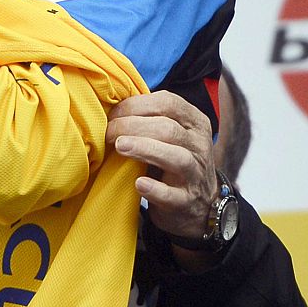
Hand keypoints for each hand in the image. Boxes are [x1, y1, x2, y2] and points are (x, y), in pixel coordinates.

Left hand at [105, 91, 220, 267]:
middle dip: (133, 126)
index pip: (169, 103)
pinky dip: (155, 190)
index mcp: (194, 122)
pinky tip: (138, 183)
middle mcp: (199, 145)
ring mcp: (195, 174)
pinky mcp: (186, 201)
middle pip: (168, 129)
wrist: (198, 203)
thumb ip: (148, 118)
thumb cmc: (172, 160)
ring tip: (120, 146)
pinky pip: (173, 195)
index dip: (136, 105)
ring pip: (176, 157)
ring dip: (146, 149)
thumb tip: (109, 104)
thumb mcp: (169, 134)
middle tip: (108, 133)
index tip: (113, 114)